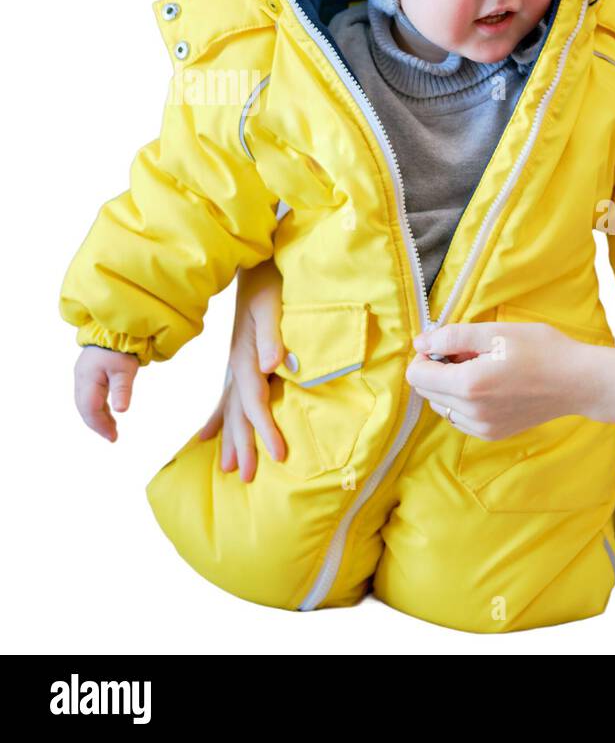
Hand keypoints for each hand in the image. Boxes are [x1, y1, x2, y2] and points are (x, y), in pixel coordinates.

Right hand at [74, 345, 140, 441]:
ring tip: (112, 429)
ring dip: (98, 417)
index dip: (100, 425)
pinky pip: (90, 397)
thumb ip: (122, 390)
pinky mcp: (88, 375)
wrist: (114, 329)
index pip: (90, 409)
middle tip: (112, 437)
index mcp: (88, 380)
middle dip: (97, 424)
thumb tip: (121, 411)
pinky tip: (109, 414)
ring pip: (86, 404)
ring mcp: (83, 377)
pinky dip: (98, 408)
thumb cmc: (120, 347)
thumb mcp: (125, 370)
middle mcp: (81, 380)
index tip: (112, 437)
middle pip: (85, 408)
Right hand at [195, 260, 287, 481]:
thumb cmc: (271, 283)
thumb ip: (276, 337)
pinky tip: (208, 435)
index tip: (279, 455)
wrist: (256, 264)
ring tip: (228, 469)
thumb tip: (277, 367)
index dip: (266, 430)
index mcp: (248, 355)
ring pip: (230, 409)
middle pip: (239, 413)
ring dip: (229, 438)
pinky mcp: (238, 357)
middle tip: (249, 478)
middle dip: (244, 446)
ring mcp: (236, 362)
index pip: (257, 401)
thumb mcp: (274, 305)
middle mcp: (238, 363)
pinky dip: (218, 416)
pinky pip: (226, 395)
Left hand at [407, 321, 593, 441]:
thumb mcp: (496, 332)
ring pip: (441, 405)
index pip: (417, 375)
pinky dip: (464, 402)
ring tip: (481, 369)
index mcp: (469, 384)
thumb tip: (420, 343)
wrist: (578, 381)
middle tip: (469, 354)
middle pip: (426, 391)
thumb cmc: (542, 350)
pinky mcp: (492, 434)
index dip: (426, 355)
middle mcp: (471, 412)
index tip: (448, 345)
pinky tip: (489, 387)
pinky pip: (459, 418)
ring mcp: (482, 427)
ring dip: (450, 386)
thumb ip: (453, 337)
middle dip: (438, 369)